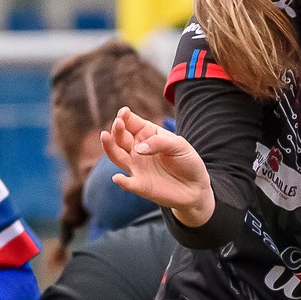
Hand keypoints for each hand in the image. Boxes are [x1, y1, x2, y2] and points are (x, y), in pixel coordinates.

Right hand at [105, 107, 214, 225]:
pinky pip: (128, 183)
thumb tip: (138, 149)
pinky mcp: (140, 185)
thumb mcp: (179, 145)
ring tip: (104, 136)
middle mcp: (136, 149)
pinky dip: (122, 182)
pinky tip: (117, 178)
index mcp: (146, 134)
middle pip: (121, 138)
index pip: (131, 122)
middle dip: (117, 129)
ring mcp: (136, 167)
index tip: (124, 113)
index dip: (125, 117)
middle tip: (118, 123)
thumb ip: (159, 143)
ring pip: (117, 156)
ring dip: (110, 147)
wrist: (196, 186)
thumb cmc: (187, 161)